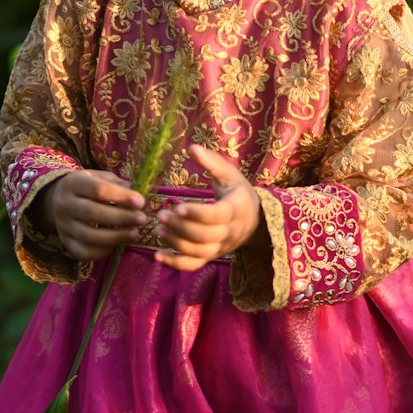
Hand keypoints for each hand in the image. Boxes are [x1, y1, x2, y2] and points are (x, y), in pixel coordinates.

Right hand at [39, 169, 145, 262]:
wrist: (60, 201)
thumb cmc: (88, 188)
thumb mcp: (101, 179)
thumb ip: (119, 186)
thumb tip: (139, 200)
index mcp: (73, 183)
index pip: (98, 189)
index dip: (121, 196)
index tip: (141, 202)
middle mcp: (64, 204)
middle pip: (92, 213)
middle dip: (121, 218)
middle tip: (142, 219)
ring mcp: (63, 225)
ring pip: (89, 236)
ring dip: (116, 236)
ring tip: (134, 233)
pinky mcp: (66, 243)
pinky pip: (84, 252)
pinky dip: (104, 251)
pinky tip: (118, 244)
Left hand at [155, 144, 267, 270]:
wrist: (255, 220)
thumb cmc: (238, 192)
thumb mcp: (230, 174)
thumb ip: (211, 162)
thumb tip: (191, 148)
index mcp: (236, 209)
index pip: (217, 215)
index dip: (198, 213)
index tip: (178, 206)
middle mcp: (230, 232)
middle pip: (204, 236)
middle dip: (181, 227)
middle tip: (161, 215)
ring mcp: (220, 247)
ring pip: (198, 252)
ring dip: (176, 243)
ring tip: (159, 229)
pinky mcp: (211, 255)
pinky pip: (193, 265)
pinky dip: (175, 264)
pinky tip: (157, 256)